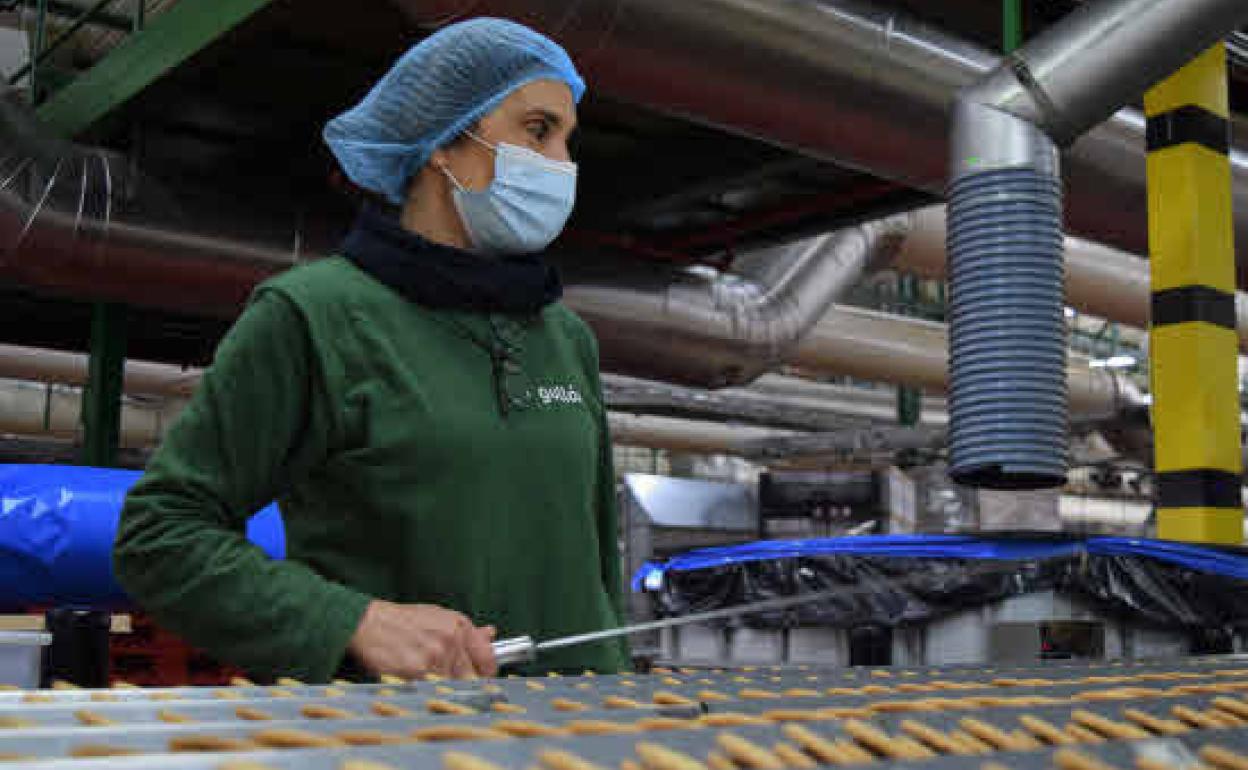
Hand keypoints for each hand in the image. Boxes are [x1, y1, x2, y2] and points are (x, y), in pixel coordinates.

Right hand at [347, 600, 496, 678]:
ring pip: (451, 687)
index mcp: (458, 625)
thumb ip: (466, 631)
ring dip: (441, 688)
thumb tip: (490, 635)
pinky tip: (414, 680)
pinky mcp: (418, 672)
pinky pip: (432, 691)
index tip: (482, 679)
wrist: (367, 623)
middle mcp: (450, 640)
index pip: (487, 659)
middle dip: (461, 684)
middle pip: (471, 678)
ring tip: (423, 676)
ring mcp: (435, 657)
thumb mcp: (437, 617)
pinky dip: (426, 691)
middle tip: (443, 679)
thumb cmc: (401, 621)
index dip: (485, 674)